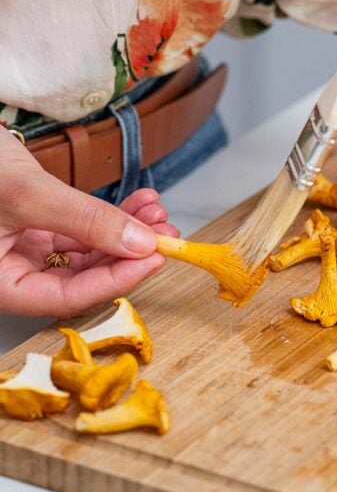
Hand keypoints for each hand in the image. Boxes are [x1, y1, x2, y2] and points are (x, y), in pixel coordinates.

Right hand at [0, 126, 178, 316]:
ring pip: (82, 253)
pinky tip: (136, 204)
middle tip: (165, 233)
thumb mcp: (28, 192)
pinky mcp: (29, 226)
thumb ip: (83, 220)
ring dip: (123, 233)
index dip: (116, 280)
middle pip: (79, 279)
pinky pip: (76, 231)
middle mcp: (8, 273)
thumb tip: (139, 243)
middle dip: (127, 254)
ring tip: (156, 212)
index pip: (66, 299)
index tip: (155, 257)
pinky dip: (106, 218)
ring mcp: (19, 249)